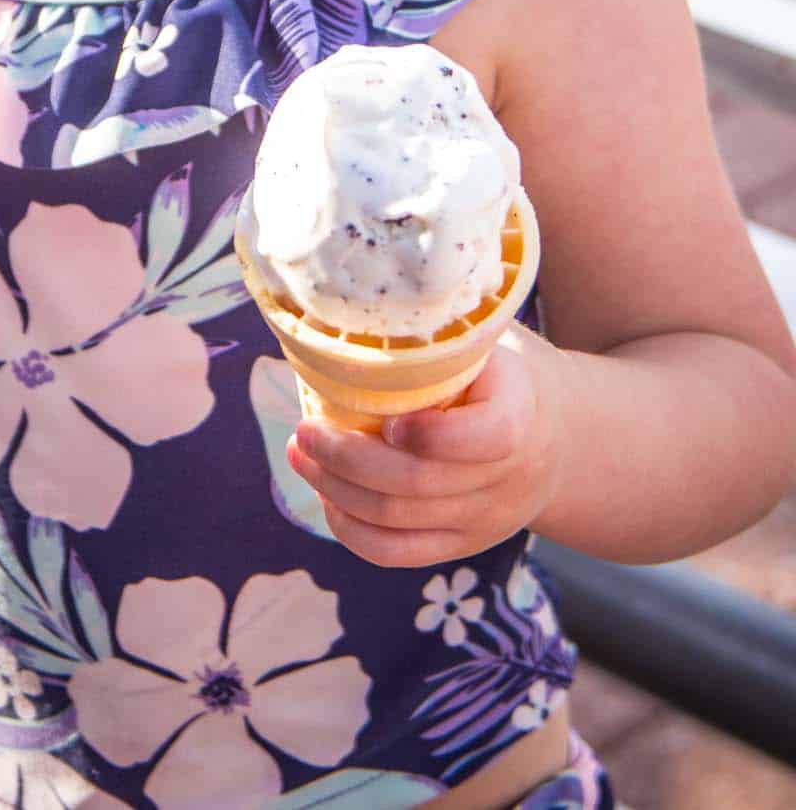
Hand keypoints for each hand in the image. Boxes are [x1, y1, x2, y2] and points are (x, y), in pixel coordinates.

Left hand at [287, 325, 568, 566]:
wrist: (555, 438)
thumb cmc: (498, 375)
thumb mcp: (488, 344)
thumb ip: (441, 334)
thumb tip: (354, 303)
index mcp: (519, 416)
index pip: (487, 437)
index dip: (431, 435)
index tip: (387, 418)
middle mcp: (505, 478)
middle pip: (418, 484)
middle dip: (347, 459)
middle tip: (305, 431)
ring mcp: (482, 519)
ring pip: (399, 520)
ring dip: (336, 490)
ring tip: (300, 455)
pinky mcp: (461, 545)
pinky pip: (399, 552)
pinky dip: (353, 531)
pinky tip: (326, 499)